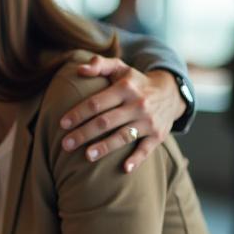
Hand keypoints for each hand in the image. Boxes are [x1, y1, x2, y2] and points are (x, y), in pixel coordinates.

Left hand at [60, 57, 185, 172]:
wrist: (170, 93)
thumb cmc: (135, 82)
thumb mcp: (120, 68)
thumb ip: (99, 65)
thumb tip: (80, 69)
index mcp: (125, 88)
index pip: (97, 102)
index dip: (78, 113)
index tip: (62, 124)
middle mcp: (138, 104)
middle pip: (106, 122)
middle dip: (84, 133)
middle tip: (65, 145)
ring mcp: (148, 121)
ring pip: (124, 136)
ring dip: (105, 147)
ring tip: (87, 156)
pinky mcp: (158, 135)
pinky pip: (146, 149)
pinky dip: (137, 159)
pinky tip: (124, 169)